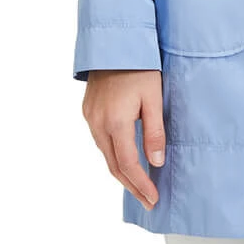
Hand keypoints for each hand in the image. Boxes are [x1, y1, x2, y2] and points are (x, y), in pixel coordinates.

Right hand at [82, 68, 165, 209]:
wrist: (114, 41)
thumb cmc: (139, 65)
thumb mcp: (154, 96)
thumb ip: (154, 131)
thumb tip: (155, 163)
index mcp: (116, 122)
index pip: (128, 165)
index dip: (141, 185)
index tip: (153, 199)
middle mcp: (98, 123)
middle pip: (114, 165)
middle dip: (131, 186)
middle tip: (148, 201)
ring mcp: (90, 117)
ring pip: (105, 154)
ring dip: (121, 172)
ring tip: (139, 186)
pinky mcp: (88, 110)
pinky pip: (100, 141)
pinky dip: (113, 155)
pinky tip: (124, 159)